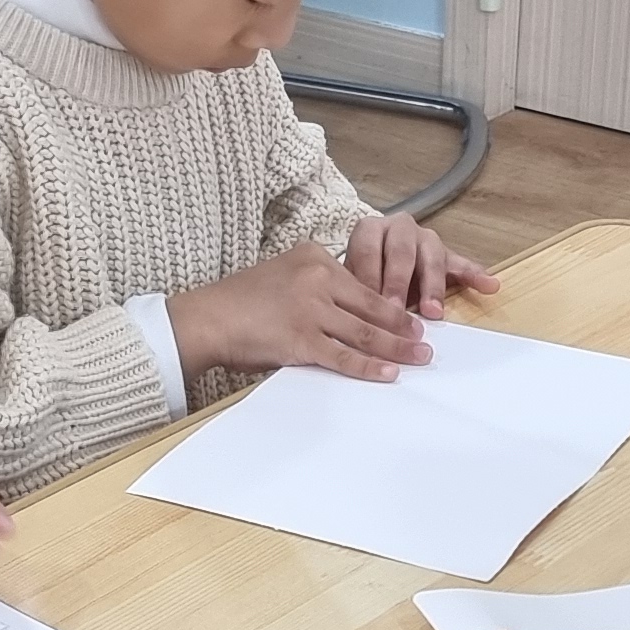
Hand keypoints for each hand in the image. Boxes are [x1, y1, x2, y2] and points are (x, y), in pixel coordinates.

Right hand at [169, 240, 436, 382]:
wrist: (204, 318)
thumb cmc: (238, 302)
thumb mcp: (281, 276)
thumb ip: (314, 287)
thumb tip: (346, 314)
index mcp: (313, 256)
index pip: (360, 283)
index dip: (388, 303)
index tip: (407, 316)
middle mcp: (316, 278)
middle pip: (371, 306)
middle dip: (402, 325)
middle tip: (425, 338)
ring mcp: (310, 309)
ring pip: (364, 332)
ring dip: (396, 347)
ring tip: (418, 357)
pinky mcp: (301, 339)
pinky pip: (342, 356)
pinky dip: (368, 366)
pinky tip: (387, 373)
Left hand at [344, 214, 498, 323]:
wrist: (376, 264)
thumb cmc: (361, 275)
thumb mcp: (350, 280)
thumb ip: (355, 292)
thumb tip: (354, 321)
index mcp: (370, 230)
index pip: (368, 251)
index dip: (368, 278)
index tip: (369, 304)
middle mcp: (399, 228)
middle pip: (401, 252)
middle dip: (398, 284)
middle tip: (397, 311)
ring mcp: (425, 239)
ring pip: (432, 258)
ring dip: (433, 287)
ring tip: (434, 312)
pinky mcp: (446, 254)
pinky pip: (462, 263)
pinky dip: (475, 274)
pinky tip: (490, 286)